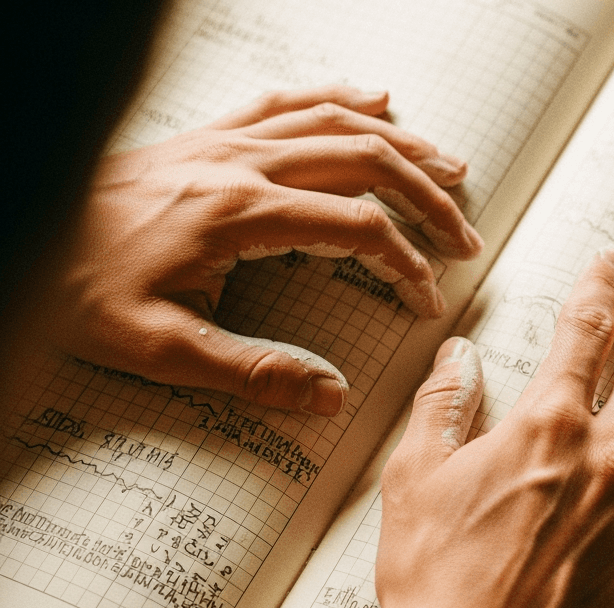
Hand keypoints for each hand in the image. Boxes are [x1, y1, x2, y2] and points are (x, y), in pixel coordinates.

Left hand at [42, 85, 482, 415]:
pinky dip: (341, 98)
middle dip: (426, 197)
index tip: (427, 298)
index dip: (406, 263)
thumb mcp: (159, 348)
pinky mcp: (210, 135)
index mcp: (240, 215)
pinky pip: (289, 101)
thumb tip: (330, 396)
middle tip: (463, 236)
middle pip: (365, 162)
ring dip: (403, 144)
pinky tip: (375, 100)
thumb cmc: (79, 291)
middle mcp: (243, 165)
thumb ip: (251, 372)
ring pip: (337, 123)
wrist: (22, 233)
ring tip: (452, 166)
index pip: (356, 229)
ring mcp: (227, 141)